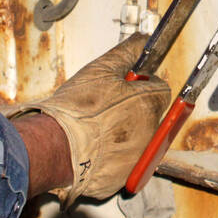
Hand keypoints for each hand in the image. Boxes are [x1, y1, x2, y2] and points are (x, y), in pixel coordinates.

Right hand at [8, 36, 167, 202]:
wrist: (56, 148)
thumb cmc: (76, 111)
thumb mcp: (101, 70)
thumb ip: (127, 52)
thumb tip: (142, 40)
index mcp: (148, 103)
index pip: (160, 89)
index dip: (143, 85)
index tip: (128, 87)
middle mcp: (151, 132)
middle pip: (151, 116)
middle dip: (135, 110)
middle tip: (107, 108)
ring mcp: (139, 157)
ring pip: (139, 140)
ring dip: (125, 135)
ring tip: (97, 130)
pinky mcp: (125, 177)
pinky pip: (125, 163)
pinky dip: (114, 157)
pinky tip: (95, 149)